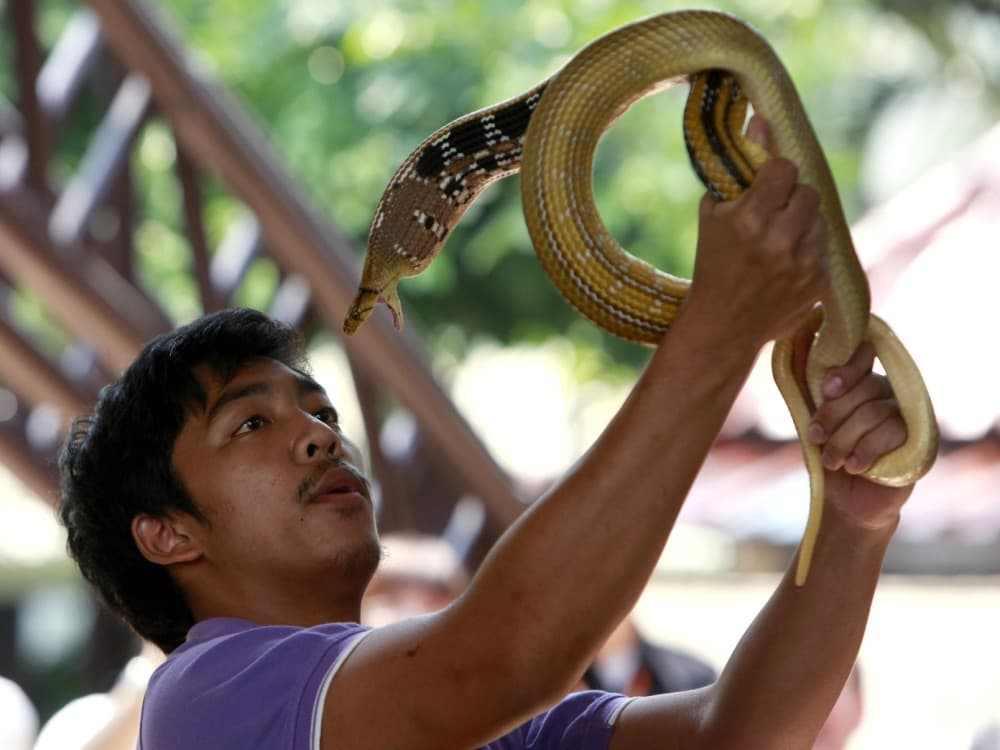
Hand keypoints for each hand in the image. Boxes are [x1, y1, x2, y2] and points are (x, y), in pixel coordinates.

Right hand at [685, 122, 828, 349]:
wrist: (722, 325)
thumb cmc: (712, 264)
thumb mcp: (713, 215)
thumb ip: (739, 169)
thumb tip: (763, 121)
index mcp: (751, 218)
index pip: (785, 168)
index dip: (775, 174)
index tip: (765, 184)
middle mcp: (780, 239)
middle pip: (808, 192)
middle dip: (791, 199)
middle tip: (773, 214)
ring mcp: (803, 263)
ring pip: (819, 219)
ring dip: (802, 224)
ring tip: (778, 242)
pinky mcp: (818, 282)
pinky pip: (823, 248)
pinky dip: (807, 251)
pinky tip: (784, 265)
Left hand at [794, 332, 914, 531]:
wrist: (847, 502)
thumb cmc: (829, 457)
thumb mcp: (813, 421)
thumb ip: (807, 387)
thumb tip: (797, 342)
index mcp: (864, 384)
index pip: (864, 357)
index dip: (847, 370)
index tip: (826, 390)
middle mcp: (889, 394)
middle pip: (865, 388)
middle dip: (834, 413)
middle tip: (816, 437)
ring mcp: (907, 416)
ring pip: (874, 412)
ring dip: (844, 438)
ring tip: (831, 461)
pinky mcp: (919, 440)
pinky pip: (892, 432)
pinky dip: (865, 450)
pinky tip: (853, 466)